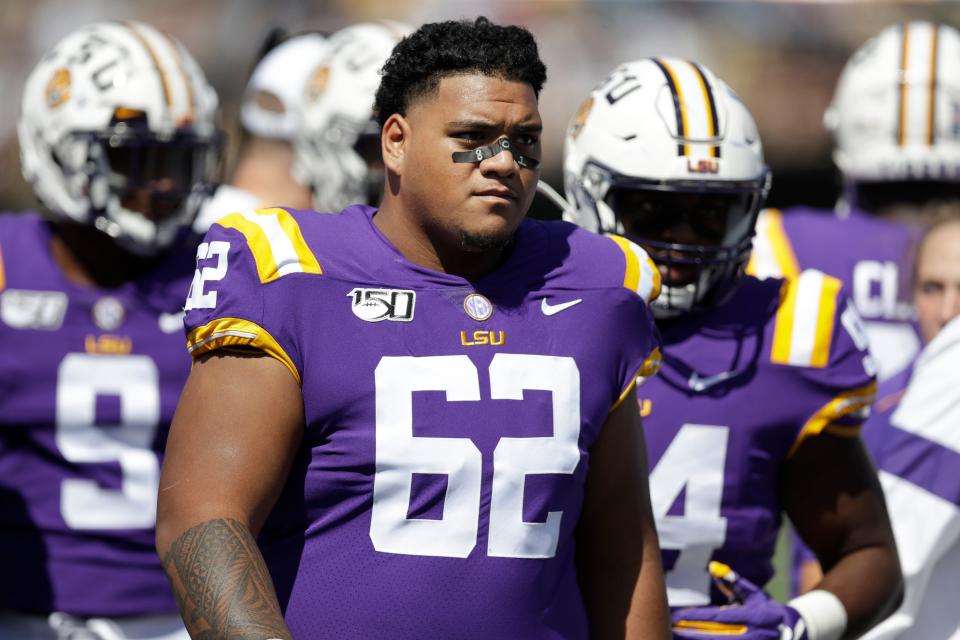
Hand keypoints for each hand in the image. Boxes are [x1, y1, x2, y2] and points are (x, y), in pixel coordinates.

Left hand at [671, 562, 806, 639]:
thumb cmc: (768, 608)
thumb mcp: (754, 594)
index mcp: (753, 617)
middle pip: (714, 635)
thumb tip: (713, 567)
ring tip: (677, 634)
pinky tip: (691, 639)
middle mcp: (752, 634)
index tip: (678, 615)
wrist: (793, 633)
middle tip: (672, 626)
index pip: (718, 617)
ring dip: (696, 639)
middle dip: (691, 632)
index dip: (696, 617)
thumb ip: (734, 581)